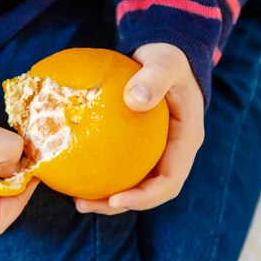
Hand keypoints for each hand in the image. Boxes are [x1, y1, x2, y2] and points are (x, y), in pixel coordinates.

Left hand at [75, 43, 204, 214]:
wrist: (166, 55)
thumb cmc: (168, 58)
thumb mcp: (165, 63)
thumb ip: (154, 78)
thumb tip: (134, 100)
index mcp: (185, 142)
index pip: (169, 181)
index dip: (146, 197)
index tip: (117, 198)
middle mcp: (172, 153)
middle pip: (148, 192)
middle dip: (119, 204)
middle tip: (84, 204)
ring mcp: (156, 152)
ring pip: (134, 184)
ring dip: (107, 196)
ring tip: (76, 200)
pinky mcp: (139, 146)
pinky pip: (120, 165)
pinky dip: (101, 173)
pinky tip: (74, 171)